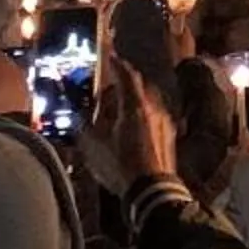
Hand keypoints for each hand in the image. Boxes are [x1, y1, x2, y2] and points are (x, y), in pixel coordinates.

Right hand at [78, 60, 174, 194]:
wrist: (152, 191)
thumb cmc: (121, 167)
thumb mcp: (94, 147)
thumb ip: (85, 128)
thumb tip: (79, 119)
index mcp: (135, 107)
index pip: (128, 76)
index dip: (118, 65)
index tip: (111, 58)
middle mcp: (154, 109)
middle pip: (141, 86)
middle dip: (127, 82)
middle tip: (113, 84)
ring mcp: (165, 122)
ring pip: (150, 101)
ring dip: (136, 99)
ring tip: (121, 107)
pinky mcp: (169, 136)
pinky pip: (155, 116)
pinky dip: (143, 113)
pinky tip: (134, 127)